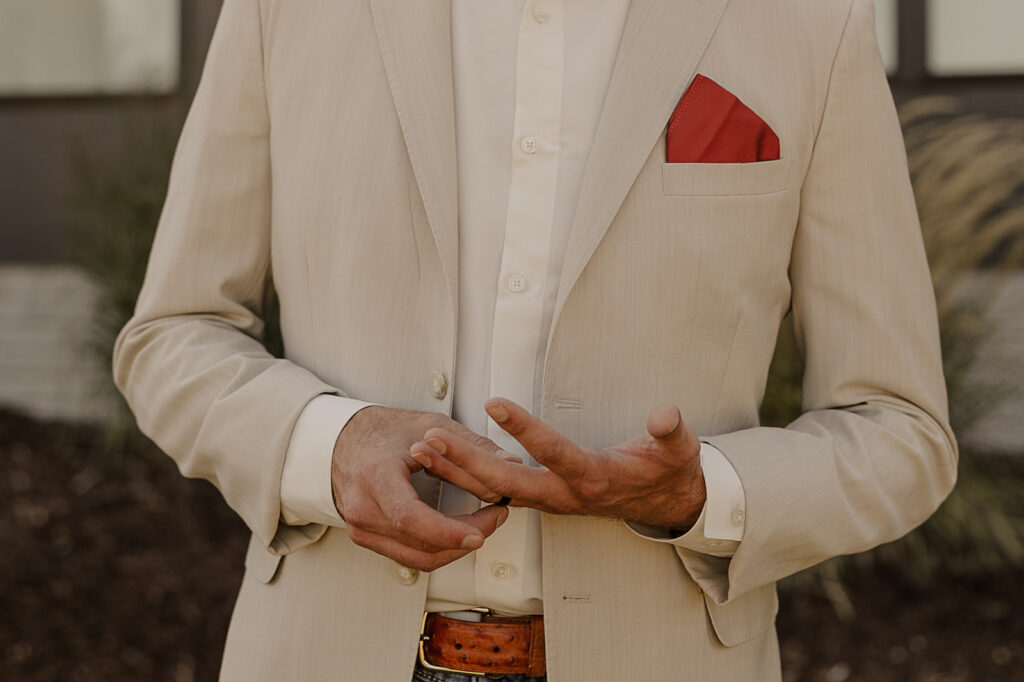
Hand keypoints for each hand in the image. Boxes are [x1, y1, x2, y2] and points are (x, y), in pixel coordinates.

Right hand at [331, 406, 512, 571]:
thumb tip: (510, 462)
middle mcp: (363, 508)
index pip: (409, 517)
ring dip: (455, 548)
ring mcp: (362, 528)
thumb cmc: (381, 430)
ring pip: (417, 559)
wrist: (342, 440)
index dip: (448, 532)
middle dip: (465, 539)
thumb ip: (472, 445)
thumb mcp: (429, 425)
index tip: (480, 532)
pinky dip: (438, 549)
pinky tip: (458, 531)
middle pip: (419, 545)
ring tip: (483, 525)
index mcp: (375, 477)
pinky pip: (408, 557)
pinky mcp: (367, 538)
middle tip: (496, 517)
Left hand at [412, 399, 705, 529]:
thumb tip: (665, 414)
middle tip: (432, 436)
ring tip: (421, 448)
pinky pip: (496, 492)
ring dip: (457, 471)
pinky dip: (466, 476)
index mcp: (595, 478)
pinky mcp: (541, 498)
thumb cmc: (667, 472)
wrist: (664, 505)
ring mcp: (550, 500)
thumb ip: (671, 432)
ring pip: (495, 490)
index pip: (554, 453)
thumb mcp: (679, 450)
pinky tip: (441, 460)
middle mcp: (565, 495)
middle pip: (508, 481)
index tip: (494, 403)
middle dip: (467, 461)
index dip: (525, 429)